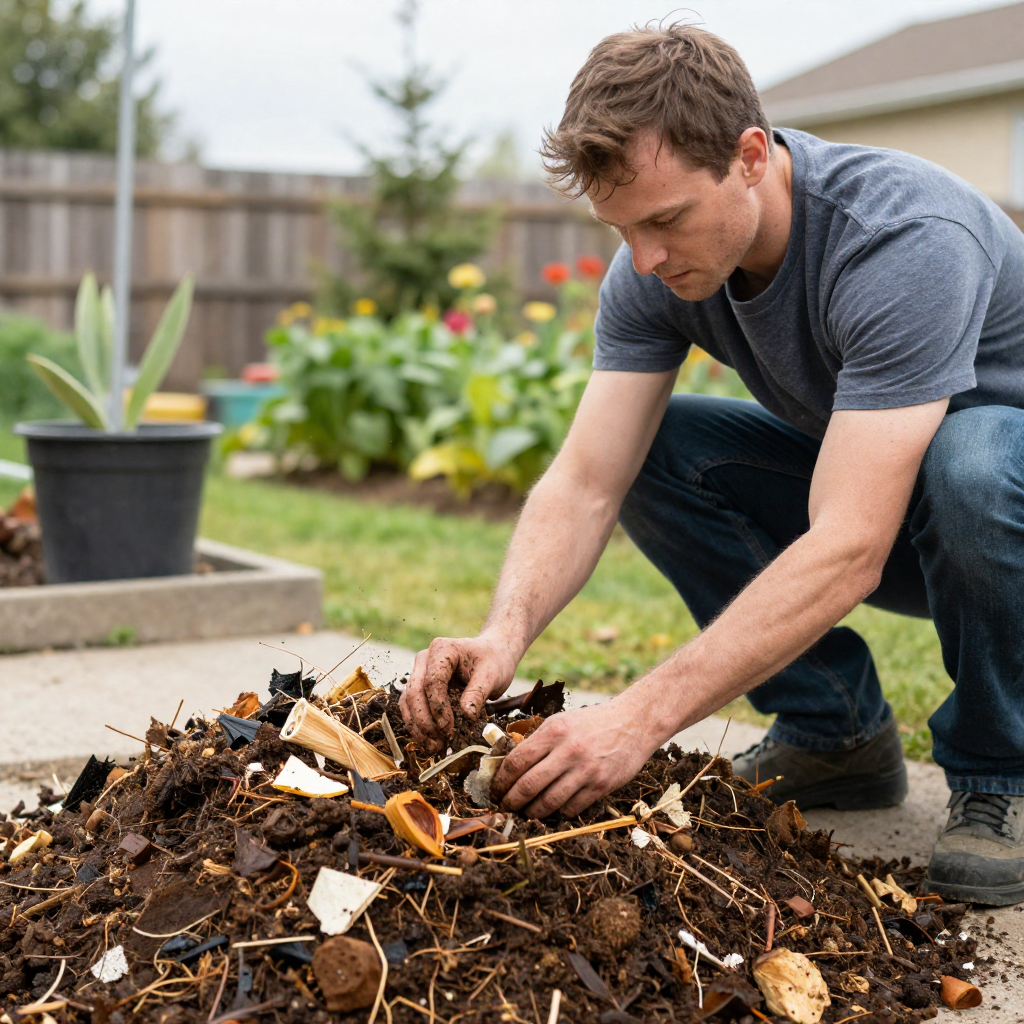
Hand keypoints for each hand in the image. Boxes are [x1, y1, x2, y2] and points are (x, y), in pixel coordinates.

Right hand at [399, 634, 517, 753]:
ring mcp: (419, 672)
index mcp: (442, 649)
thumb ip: (478, 693)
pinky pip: (411, 707)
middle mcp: (425, 659)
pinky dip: (418, 725)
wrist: (491, 653)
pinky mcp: (420, 687)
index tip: (448, 728)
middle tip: (438, 743)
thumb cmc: (492, 660)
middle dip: (424, 721)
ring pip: (408, 702)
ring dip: (418, 727)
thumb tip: (466, 716)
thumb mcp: (491, 674)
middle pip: (415, 692)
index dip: (438, 707)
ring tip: (433, 747)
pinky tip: (429, 741)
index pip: (432, 681)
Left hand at [490, 694, 658, 818]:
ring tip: (525, 813)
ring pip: (548, 802)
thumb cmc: (591, 723)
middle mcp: (568, 751)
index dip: (501, 780)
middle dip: (511, 801)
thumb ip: (537, 742)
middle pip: (528, 786)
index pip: (516, 761)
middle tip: (505, 807)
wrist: (633, 723)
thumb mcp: (561, 722)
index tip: (496, 789)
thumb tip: (510, 766)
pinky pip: (571, 809)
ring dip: (532, 813)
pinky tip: (553, 811)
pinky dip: (558, 814)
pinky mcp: (600, 786)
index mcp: (553, 731)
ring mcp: (585, 770)